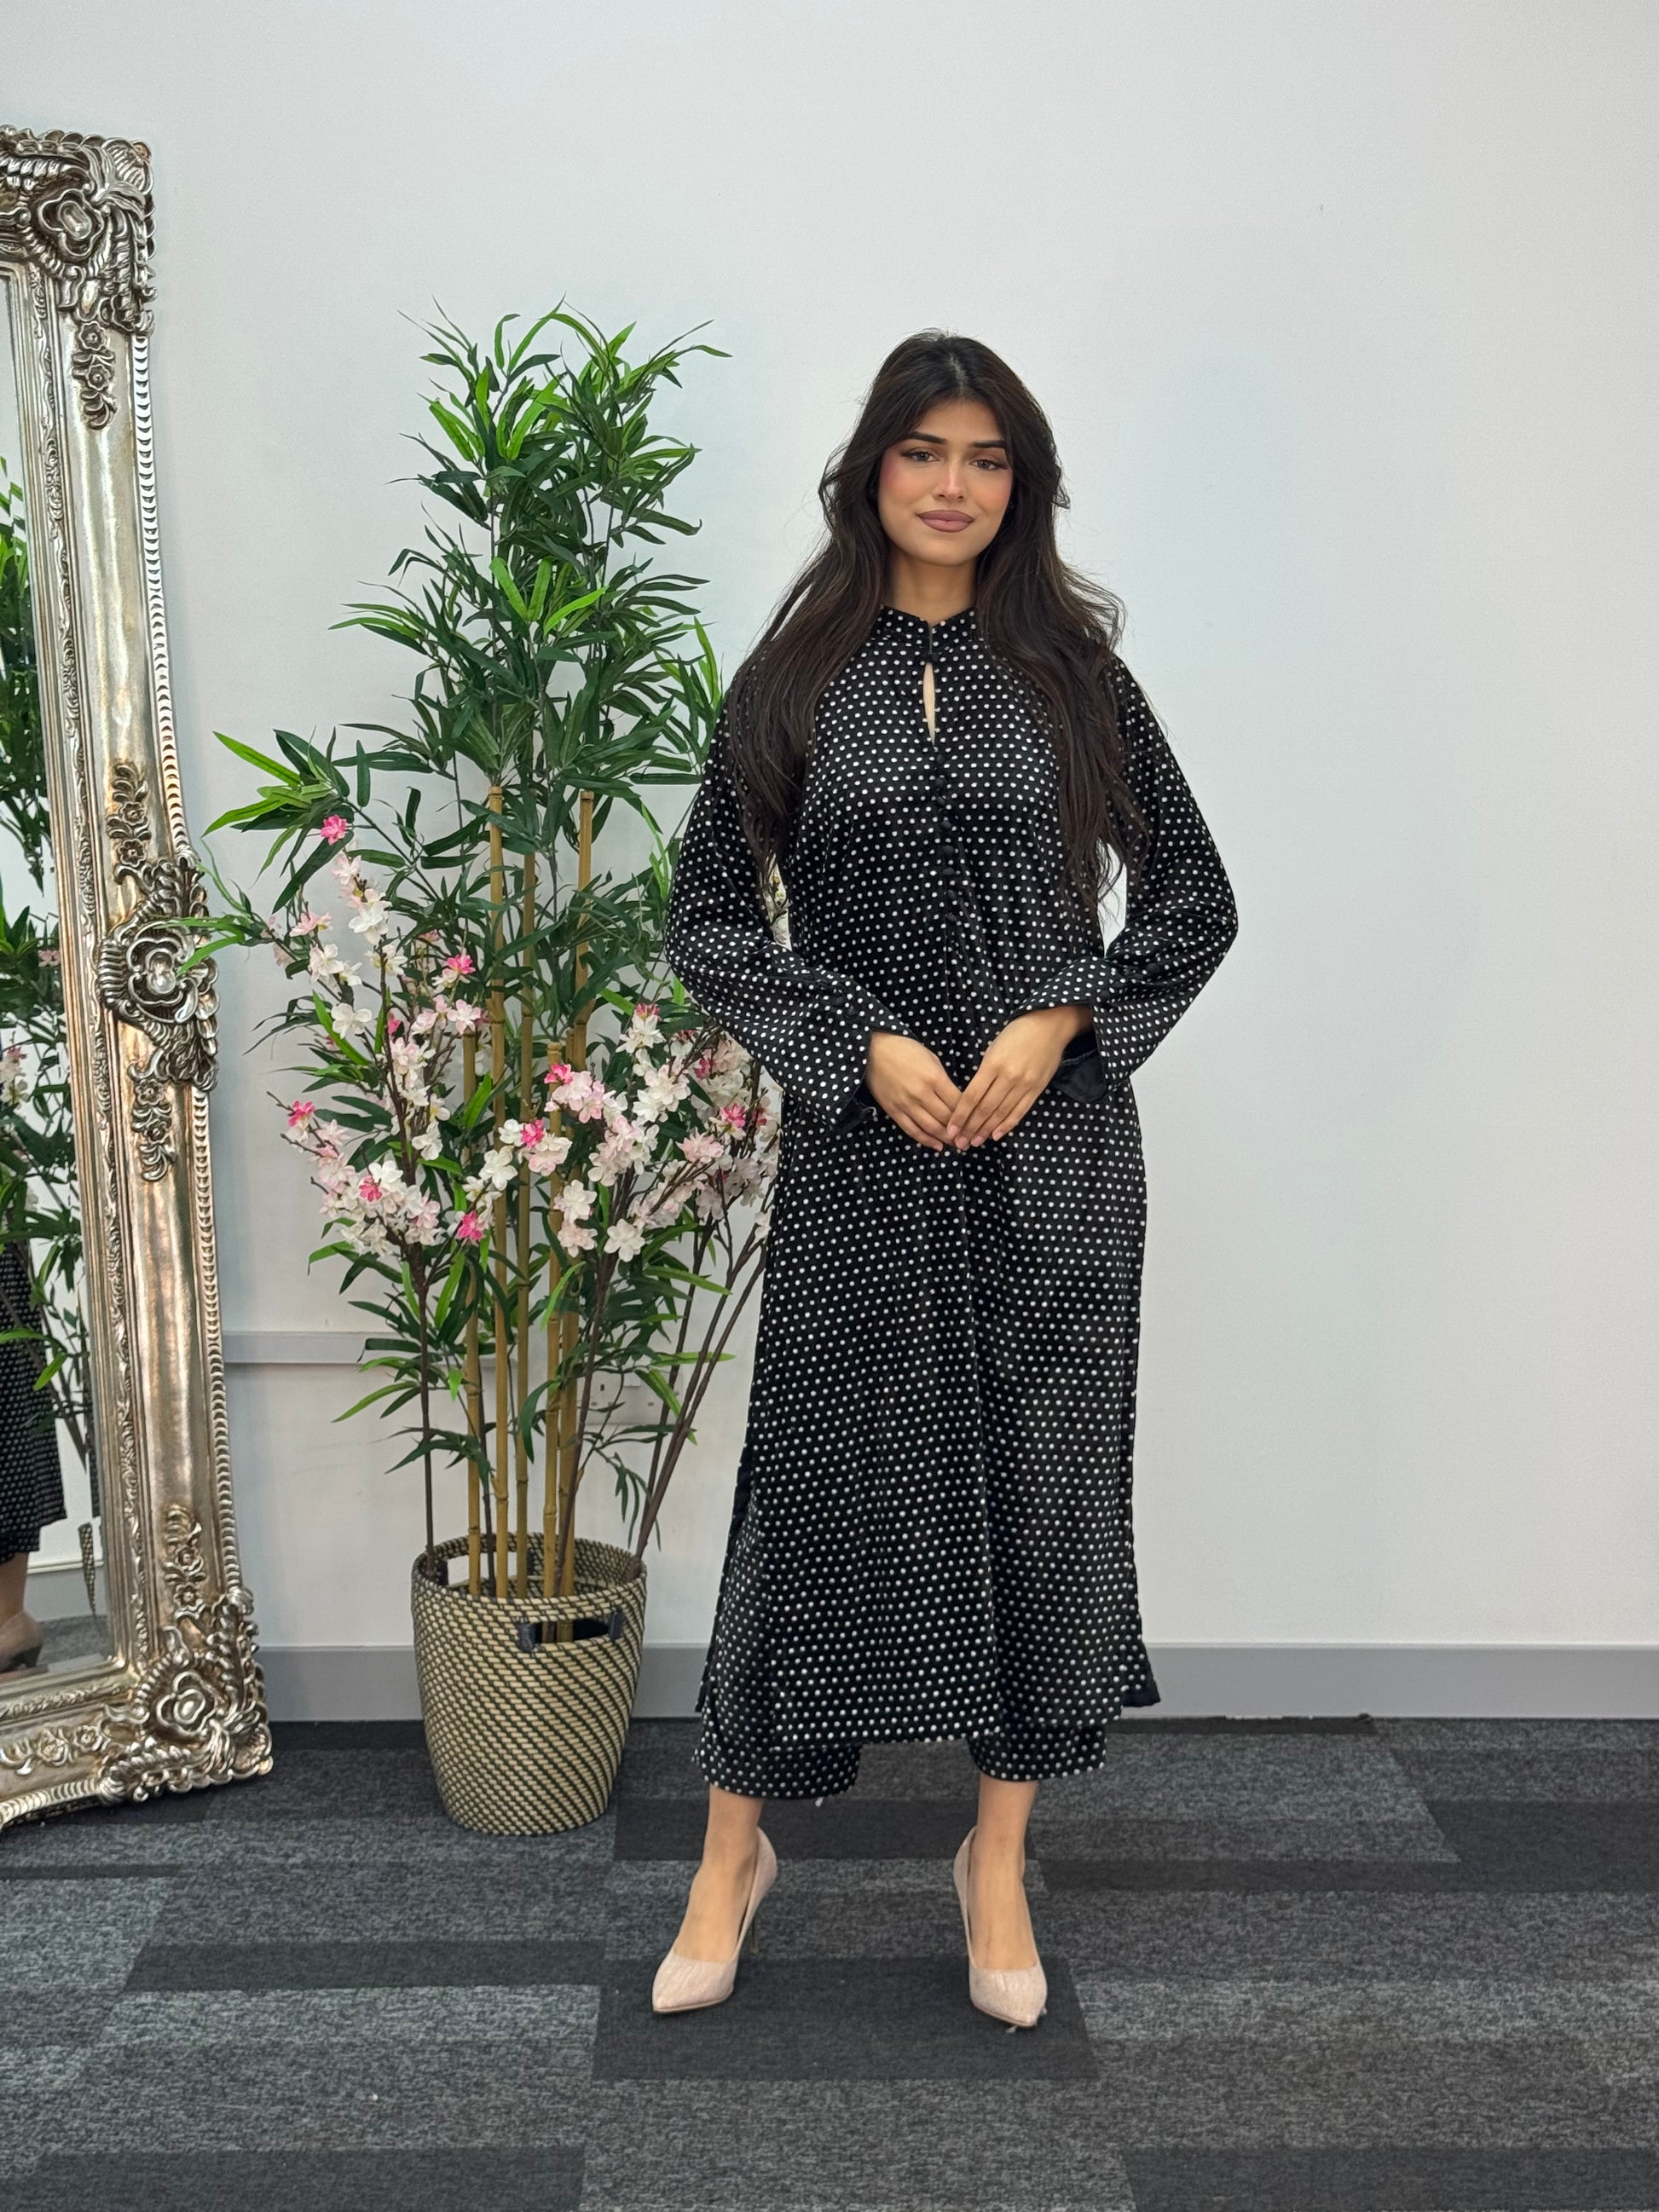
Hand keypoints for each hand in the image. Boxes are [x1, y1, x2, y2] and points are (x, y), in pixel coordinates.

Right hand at [865, 1031, 963, 1149]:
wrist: (873, 1049)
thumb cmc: (905, 1049)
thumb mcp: (931, 1058)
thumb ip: (943, 1079)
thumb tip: (955, 1099)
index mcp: (934, 1078)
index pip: (958, 1103)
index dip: (970, 1115)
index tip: (978, 1122)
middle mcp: (922, 1094)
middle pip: (947, 1118)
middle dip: (962, 1131)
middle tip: (972, 1139)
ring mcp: (906, 1104)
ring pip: (932, 1128)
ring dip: (947, 1139)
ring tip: (958, 1145)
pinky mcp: (894, 1111)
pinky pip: (912, 1130)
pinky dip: (926, 1140)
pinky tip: (937, 1146)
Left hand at [943, 1005, 1089, 1147]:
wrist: (1049, 1026)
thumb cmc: (1016, 1033)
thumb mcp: (993, 1047)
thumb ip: (984, 1072)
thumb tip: (971, 1097)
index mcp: (993, 1064)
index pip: (972, 1096)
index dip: (960, 1115)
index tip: (951, 1129)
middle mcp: (1008, 1077)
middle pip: (985, 1109)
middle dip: (970, 1128)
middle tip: (959, 1143)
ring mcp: (1024, 1084)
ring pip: (1001, 1113)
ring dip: (986, 1130)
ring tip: (974, 1142)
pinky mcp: (1036, 1089)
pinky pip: (1020, 1111)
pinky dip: (1007, 1125)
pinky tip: (996, 1135)